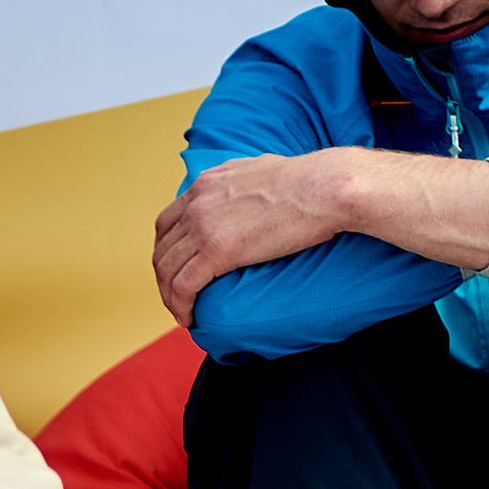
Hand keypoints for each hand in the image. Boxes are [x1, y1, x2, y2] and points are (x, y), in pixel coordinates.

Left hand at [153, 152, 352, 326]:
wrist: (326, 186)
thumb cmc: (310, 180)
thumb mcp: (262, 169)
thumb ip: (243, 182)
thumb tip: (248, 189)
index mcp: (206, 184)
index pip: (168, 223)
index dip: (167, 251)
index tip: (177, 269)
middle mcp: (197, 202)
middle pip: (162, 249)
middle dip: (165, 278)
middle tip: (178, 297)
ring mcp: (204, 226)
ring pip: (167, 271)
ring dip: (170, 297)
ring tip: (183, 313)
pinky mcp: (217, 250)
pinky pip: (184, 286)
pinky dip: (181, 306)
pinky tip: (190, 319)